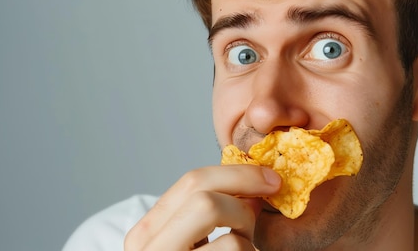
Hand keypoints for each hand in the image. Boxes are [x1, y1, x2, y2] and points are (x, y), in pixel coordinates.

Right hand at [124, 164, 280, 249]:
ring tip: (246, 247)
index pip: (191, 182)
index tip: (269, 177)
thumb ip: (206, 216)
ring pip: (221, 224)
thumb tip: (256, 185)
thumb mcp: (189, 244)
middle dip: (243, 188)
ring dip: (247, 233)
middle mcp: (149, 248)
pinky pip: (234, 248)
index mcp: (146, 235)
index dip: (237, 174)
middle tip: (271, 196)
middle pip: (202, 193)